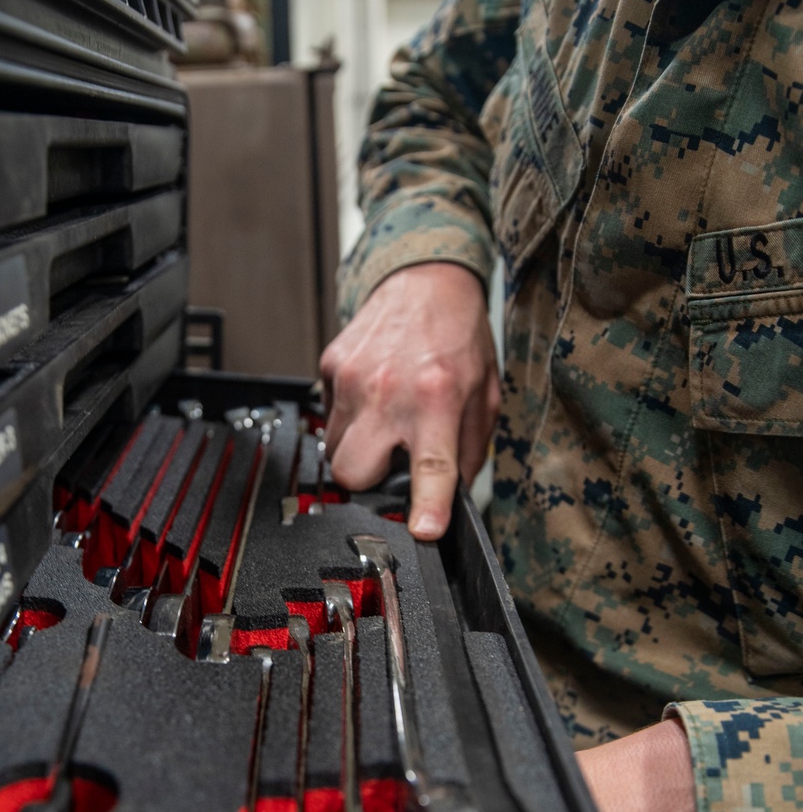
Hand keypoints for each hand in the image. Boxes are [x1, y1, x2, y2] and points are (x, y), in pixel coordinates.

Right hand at [320, 264, 500, 538]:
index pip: (431, 466)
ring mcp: (353, 378)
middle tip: (387, 462)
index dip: (427, 505)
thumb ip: (469, 449)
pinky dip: (349, 415)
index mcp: (437, 399)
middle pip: (351, 472)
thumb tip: (452, 494)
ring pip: (334, 449)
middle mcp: (390, 390)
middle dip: (365, 480)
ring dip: (358, 448)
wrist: (426, 280)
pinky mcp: (331, 365)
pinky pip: (329, 414)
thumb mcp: (483, 395)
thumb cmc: (458, 336)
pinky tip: (373, 396)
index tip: (423, 531)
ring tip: (384, 422)